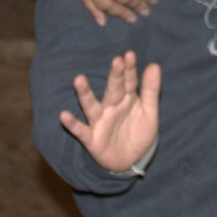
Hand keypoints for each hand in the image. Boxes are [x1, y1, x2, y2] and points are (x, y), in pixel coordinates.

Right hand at [60, 51, 161, 172]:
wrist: (131, 161)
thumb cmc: (139, 133)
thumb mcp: (150, 113)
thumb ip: (151, 91)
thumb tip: (154, 65)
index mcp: (127, 99)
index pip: (129, 82)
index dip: (129, 70)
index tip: (130, 55)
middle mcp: (111, 107)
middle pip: (113, 90)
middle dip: (115, 76)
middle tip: (116, 61)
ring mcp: (100, 121)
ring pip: (91, 106)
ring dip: (85, 94)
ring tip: (79, 79)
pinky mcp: (92, 139)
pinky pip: (81, 131)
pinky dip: (72, 124)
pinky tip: (63, 115)